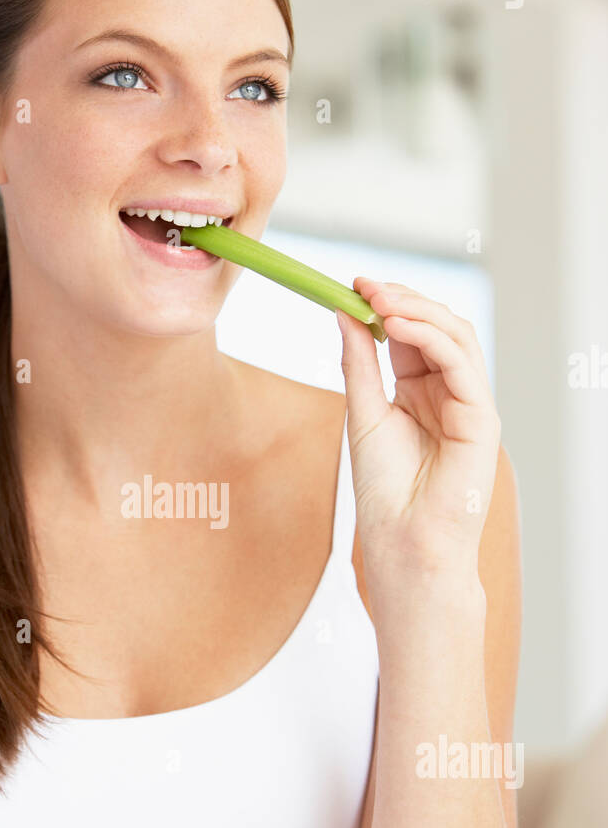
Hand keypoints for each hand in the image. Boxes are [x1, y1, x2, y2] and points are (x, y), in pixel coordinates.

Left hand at [336, 279, 500, 579]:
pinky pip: (462, 362)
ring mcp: (469, 403)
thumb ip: (359, 363)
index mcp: (420, 391)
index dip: (385, 306)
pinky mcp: (482, 417)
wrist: (402, 542)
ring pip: (455, 336)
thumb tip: (345, 312)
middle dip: (402, 300)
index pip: (411, 333)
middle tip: (365, 285)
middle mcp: (448, 392)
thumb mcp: (363, 413)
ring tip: (378, 300)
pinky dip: (431, 337)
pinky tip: (396, 326)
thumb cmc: (384, 491)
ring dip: (417, 311)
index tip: (352, 285)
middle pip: (437, 327)